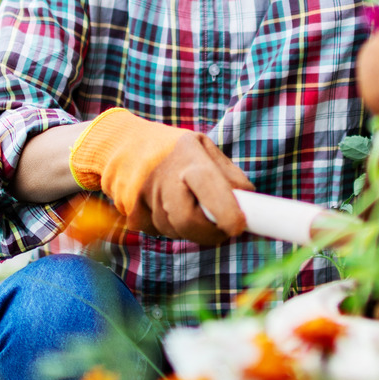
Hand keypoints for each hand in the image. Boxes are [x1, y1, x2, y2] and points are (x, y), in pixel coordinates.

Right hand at [70, 109, 253, 244]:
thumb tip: (251, 206)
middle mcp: (163, 177)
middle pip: (187, 221)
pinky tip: (171, 208)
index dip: (226, 212)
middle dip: (209, 233)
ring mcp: (144, 196)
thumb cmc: (178, 150)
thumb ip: (230, 176)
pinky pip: (160, 233)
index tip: (239, 227)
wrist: (127, 146)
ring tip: (191, 206)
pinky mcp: (132, 213)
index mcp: (188, 157)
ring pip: (175, 231)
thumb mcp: (207, 150)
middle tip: (224, 229)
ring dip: (191, 229)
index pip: (208, 188)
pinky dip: (172, 227)